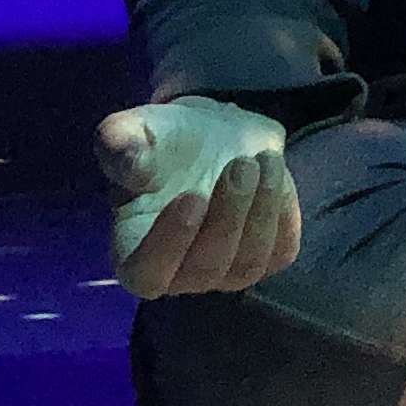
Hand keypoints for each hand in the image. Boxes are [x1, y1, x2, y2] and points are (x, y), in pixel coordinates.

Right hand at [95, 96, 301, 296]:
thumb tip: (121, 147)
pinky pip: (281, 250)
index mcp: (134, 252)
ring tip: (265, 160)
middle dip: (228, 215)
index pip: (147, 274)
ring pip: (248, 264)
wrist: (213, 137)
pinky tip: (274, 173)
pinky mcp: (266, 259)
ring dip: (262, 211)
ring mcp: (226, 273)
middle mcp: (180, 274)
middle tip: (241, 165)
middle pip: (206, 268)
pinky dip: (283, 211)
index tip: (191, 196)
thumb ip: (122, 140)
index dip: (168, 244)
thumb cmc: (164, 142)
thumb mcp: (136, 131)